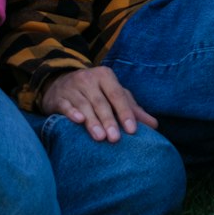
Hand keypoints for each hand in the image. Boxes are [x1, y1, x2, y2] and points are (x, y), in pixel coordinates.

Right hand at [42, 66, 158, 142]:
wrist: (60, 83)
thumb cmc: (95, 91)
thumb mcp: (114, 95)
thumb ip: (132, 109)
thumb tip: (155, 126)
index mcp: (105, 76)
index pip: (117, 95)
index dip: (125, 112)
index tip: (132, 130)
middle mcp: (89, 79)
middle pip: (101, 102)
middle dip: (109, 121)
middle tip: (115, 139)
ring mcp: (72, 88)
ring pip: (84, 105)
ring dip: (92, 122)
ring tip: (100, 137)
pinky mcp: (58, 98)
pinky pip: (65, 106)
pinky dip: (71, 113)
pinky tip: (78, 121)